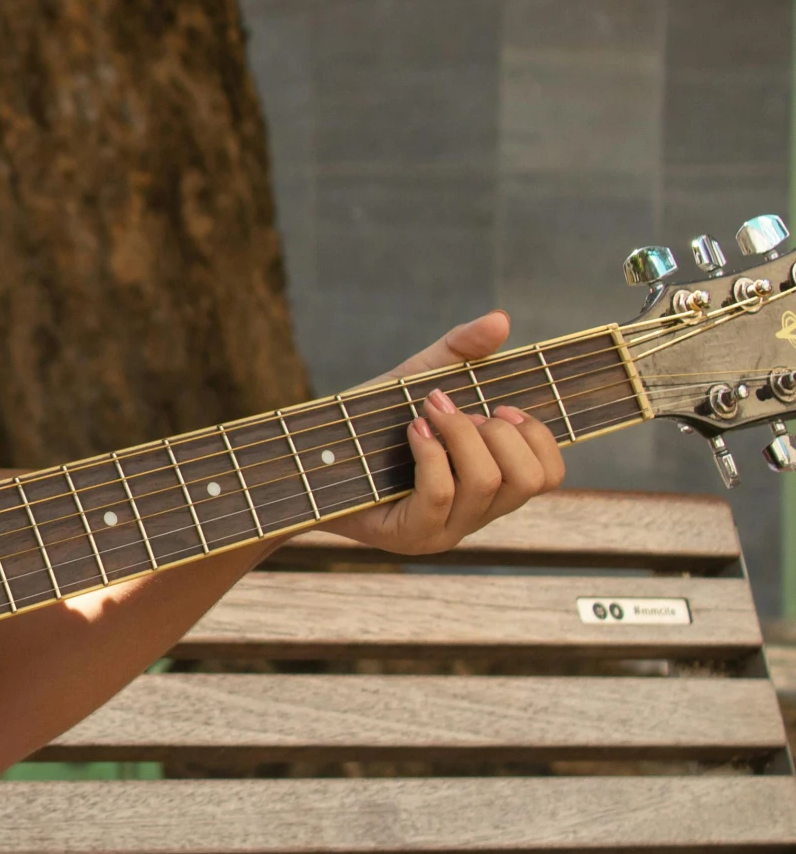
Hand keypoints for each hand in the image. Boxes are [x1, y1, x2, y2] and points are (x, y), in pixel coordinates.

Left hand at [324, 310, 566, 555]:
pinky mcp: (409, 534)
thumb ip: (459, 351)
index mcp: (489, 484)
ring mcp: (444, 530)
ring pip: (487, 483)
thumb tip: (500, 319)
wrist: (305, 459)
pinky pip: (441, 494)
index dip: (537, 437)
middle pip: (528, 479)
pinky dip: (431, 452)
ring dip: (460, 434)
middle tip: (452, 408)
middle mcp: (475, 514)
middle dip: (498, 433)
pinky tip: (412, 429)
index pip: (549, 475)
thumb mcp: (415, 378)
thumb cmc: (365, 422)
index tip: (499, 407)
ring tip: (426, 411)